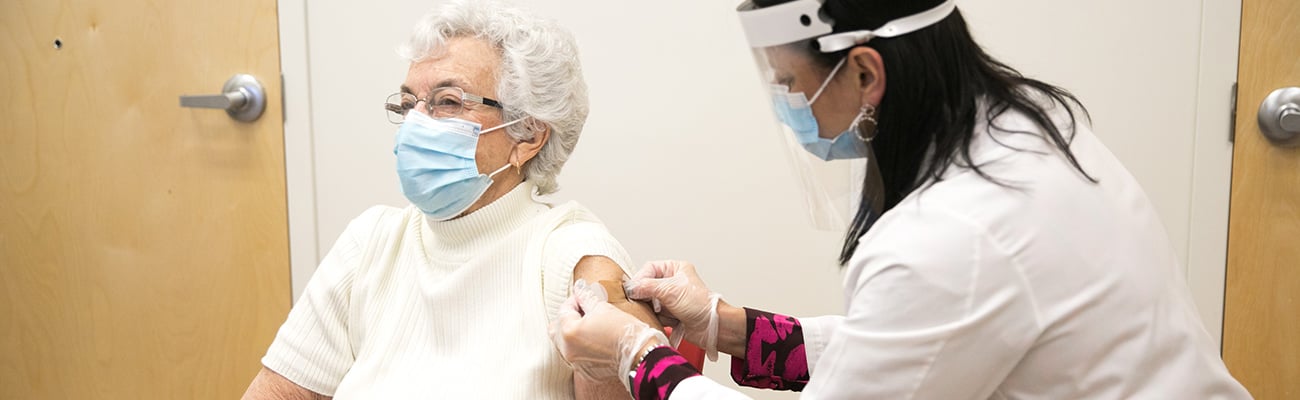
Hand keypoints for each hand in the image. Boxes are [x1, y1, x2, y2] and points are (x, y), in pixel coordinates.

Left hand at [551, 279, 668, 384]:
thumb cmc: (624, 331)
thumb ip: (586, 296)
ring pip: (564, 344)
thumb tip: (579, 288)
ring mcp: (575, 363)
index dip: (575, 300)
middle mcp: (567, 350)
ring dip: (573, 333)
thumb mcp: (603, 307)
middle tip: (583, 311)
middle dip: (568, 318)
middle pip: (556, 329)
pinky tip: (596, 340)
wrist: (640, 354)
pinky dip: (581, 347)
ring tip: (591, 326)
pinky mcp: (585, 372)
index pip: (564, 310)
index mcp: (568, 332)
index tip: (585, 297)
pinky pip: (575, 356)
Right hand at [624, 260, 722, 359]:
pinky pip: (654, 315)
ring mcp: (671, 299)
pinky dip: (658, 319)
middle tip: (646, 302)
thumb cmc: (701, 304)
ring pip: (649, 302)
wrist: (712, 327)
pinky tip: (667, 320)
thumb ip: (646, 287)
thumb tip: (631, 288)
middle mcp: (672, 282)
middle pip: (647, 286)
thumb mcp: (670, 290)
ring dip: (654, 310)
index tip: (633, 290)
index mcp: (675, 269)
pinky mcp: (670, 313)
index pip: (649, 269)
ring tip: (663, 312)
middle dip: (647, 297)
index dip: (640, 279)